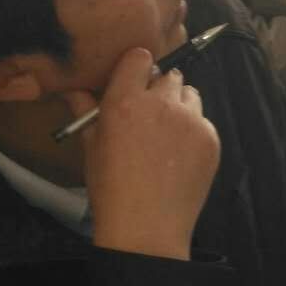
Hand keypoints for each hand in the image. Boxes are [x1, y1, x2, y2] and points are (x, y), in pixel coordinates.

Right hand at [65, 47, 219, 259]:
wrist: (147, 228)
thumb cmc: (111, 189)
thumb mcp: (91, 148)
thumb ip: (87, 111)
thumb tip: (75, 88)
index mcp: (125, 102)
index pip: (140, 58)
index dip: (137, 69)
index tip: (135, 82)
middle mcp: (160, 104)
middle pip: (169, 75)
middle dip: (160, 90)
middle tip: (150, 115)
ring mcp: (190, 120)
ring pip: (190, 94)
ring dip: (180, 107)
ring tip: (167, 136)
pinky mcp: (210, 137)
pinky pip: (203, 121)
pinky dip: (194, 131)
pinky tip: (180, 156)